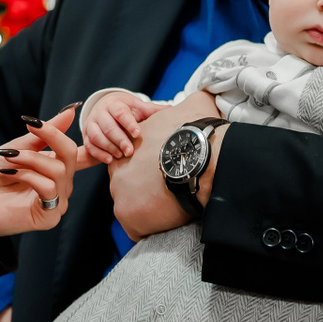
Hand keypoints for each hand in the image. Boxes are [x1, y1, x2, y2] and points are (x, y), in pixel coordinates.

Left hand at [0, 106, 78, 235]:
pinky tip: (11, 174)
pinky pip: (49, 189)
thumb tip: (71, 111)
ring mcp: (55, 202)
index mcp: (54, 169)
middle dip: (52, 136)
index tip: (70, 113)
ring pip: (60, 172)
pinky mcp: (48, 217)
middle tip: (30, 127)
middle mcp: (59, 186)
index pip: (80, 153)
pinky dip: (30, 176)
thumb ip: (45, 134)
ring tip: (9, 157)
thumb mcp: (17, 146)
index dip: (82, 134)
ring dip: (32, 159)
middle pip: (72, 156)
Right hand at [82, 90, 162, 164]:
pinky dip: (99, 154)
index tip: (138, 133)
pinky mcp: (86, 135)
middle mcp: (100, 113)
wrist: (105, 108)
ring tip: (121, 156)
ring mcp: (91, 124)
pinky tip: (110, 160)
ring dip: (109, 147)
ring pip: (97, 136)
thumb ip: (152, 110)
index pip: (120, 113)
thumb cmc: (124, 109)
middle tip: (130, 151)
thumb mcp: (137, 107)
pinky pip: (89, 145)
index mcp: (114, 104)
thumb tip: (172, 109)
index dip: (129, 123)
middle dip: (119, 140)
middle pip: (108, 126)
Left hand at [107, 91, 222, 237]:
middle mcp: (117, 171)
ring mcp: (120, 195)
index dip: (150, 171)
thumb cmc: (198, 132)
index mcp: (129, 147)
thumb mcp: (193, 106)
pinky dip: (151, 228)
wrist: (202, 159)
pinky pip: (137, 229)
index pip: (133, 164)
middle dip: (146, 191)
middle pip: (129, 187)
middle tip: (171, 191)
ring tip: (173, 205)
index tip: (167, 174)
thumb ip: (193, 100)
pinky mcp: (128, 217)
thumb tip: (205, 92)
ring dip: (149, 210)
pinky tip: (170, 219)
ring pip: (133, 208)